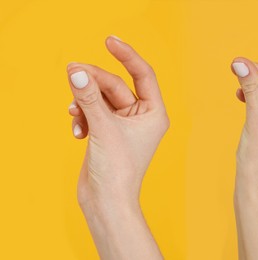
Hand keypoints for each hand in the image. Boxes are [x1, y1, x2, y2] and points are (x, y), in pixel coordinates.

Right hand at [67, 36, 166, 258]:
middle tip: (70, 73)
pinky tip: (76, 131)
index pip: (143, 74)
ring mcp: (125, 125)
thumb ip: (89, 98)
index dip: (127, 55)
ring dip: (84, 102)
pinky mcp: (108, 133)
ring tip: (73, 113)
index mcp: (155, 113)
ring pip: (101, 98)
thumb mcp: (102, 127)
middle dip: (93, 82)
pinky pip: (93, 112)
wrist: (107, 202)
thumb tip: (76, 71)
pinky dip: (83, 117)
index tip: (109, 40)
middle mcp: (143, 117)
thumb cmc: (118, 170)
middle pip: (115, 85)